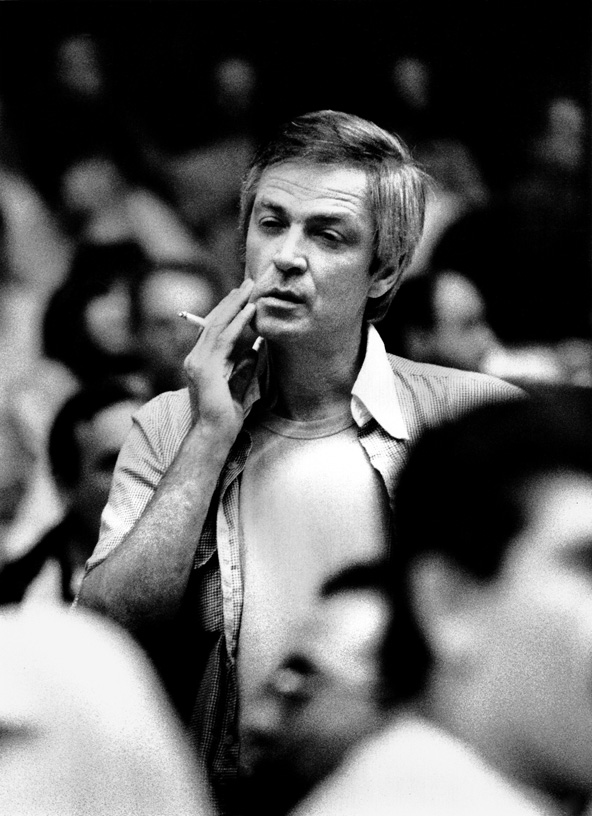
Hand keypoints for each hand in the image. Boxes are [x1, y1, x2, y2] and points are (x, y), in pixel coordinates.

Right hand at [183, 278, 257, 438]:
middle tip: (247, 284)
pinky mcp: (206, 368)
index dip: (229, 311)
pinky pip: (224, 338)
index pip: (214, 330)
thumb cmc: (226, 416)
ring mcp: (197, 362)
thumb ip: (243, 367)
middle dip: (231, 301)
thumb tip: (254, 348)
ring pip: (217, 325)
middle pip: (213, 322)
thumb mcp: (239, 384)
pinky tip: (249, 310)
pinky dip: (238, 322)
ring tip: (249, 290)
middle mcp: (195, 358)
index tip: (244, 297)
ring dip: (235, 305)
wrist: (215, 434)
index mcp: (201, 362)